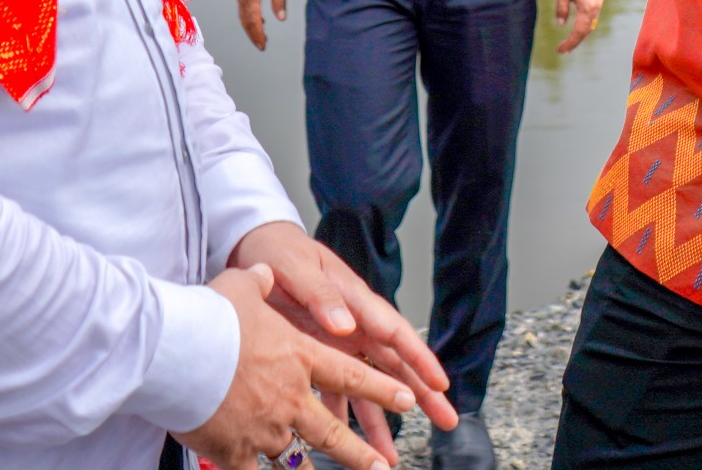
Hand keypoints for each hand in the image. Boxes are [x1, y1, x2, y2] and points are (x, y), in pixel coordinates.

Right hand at [178, 265, 419, 469]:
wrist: (180, 352)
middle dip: (361, 452)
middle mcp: (291, 397)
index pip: (351, 376)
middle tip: (382, 466)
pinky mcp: (236, 451)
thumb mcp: (240, 287)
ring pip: (299, 458)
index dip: (381, 390)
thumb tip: (263, 273)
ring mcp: (266, 428)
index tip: (407, 402)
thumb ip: (258, 283)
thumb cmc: (210, 317)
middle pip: (333, 431)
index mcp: (300, 357)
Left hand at [227, 221, 454, 457]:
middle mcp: (355, 324)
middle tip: (446, 419)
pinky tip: (353, 446)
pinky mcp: (318, 357)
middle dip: (422, 393)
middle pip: (395, 363)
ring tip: (393, 455)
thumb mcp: (298, 267)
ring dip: (382, 419)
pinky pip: (336, 393)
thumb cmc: (281, 251)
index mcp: (355, 299)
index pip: (396, 331)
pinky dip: (344, 421)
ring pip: (370, 386)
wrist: (255, 252)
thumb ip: (321, 294)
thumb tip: (346, 325)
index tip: (438, 383)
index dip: (419, 358)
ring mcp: (339, 344)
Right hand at [236, 0, 287, 50]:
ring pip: (242, 14)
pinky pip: (241, 6)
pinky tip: (256, 17)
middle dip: (252, 34)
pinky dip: (247, 15)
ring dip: (249, 26)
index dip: (258, 35)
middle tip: (260, 45)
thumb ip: (279, 1)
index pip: (254, 21)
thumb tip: (280, 18)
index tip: (263, 45)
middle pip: (245, 20)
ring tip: (259, 35)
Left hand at [552, 0, 605, 53]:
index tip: (560, 50)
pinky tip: (578, 25)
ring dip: (581, 33)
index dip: (570, 43)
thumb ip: (561, 9)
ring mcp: (599, 2)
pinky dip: (586, 24)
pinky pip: (593, 16)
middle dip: (576, 41)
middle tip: (564, 49)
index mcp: (587, 7)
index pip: (579, 32)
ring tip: (570, 40)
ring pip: (591, 24)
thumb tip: (561, 24)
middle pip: (587, 31)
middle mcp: (596, 7)